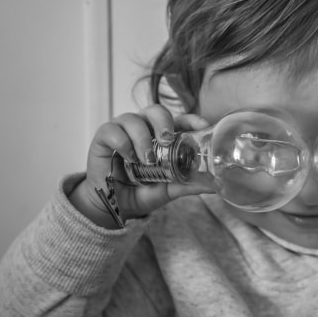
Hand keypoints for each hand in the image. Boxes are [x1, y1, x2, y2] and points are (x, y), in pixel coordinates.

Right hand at [69, 104, 215, 228]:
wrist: (114, 206)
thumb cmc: (142, 191)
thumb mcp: (167, 189)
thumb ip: (187, 185)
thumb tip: (213, 186)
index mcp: (163, 136)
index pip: (180, 119)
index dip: (192, 119)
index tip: (203, 126)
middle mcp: (144, 128)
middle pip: (156, 110)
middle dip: (163, 122)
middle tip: (167, 140)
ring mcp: (123, 130)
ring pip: (133, 118)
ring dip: (142, 138)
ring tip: (147, 159)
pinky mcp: (104, 137)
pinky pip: (112, 130)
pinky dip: (122, 143)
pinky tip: (128, 158)